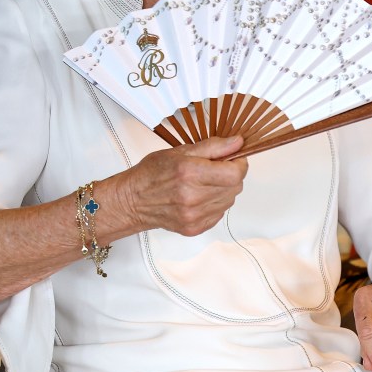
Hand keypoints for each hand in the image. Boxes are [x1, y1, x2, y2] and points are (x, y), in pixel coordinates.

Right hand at [117, 134, 248, 236]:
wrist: (133, 201)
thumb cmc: (151, 174)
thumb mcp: (180, 151)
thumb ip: (213, 147)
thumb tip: (237, 143)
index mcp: (190, 173)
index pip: (235, 173)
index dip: (239, 163)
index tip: (234, 158)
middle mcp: (193, 197)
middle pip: (235, 187)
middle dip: (231, 175)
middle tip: (215, 169)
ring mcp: (194, 216)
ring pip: (229, 201)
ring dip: (223, 190)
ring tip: (204, 183)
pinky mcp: (195, 228)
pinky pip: (219, 213)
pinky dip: (215, 203)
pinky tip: (199, 196)